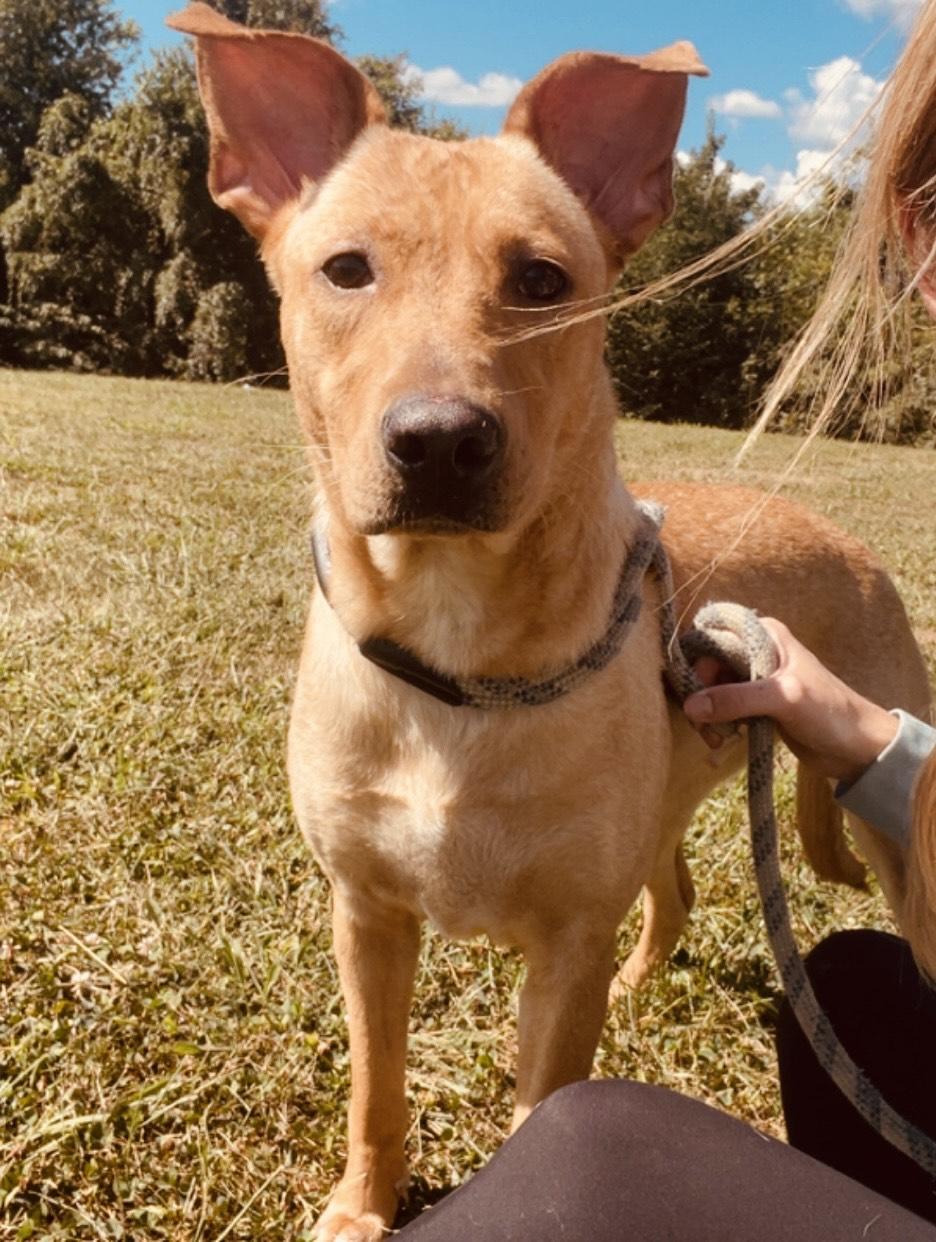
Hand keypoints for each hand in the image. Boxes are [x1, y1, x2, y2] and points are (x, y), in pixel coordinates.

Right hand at [683, 617, 898, 784]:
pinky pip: (720, 708)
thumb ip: (735, 698)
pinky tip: (722, 740)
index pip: (713, 635)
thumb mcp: (782, 698)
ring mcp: (753, 679)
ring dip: (706, 714)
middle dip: (699, 694)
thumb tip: (691, 706)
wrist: (856, 747)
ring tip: (716, 738)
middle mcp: (755, 650)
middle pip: (706, 664)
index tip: (694, 690)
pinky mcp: (753, 704)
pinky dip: (716, 723)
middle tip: (702, 723)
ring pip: (709, 688)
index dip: (698, 660)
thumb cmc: (828, 712)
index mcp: (764, 634)